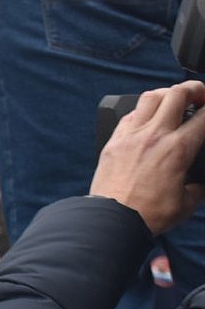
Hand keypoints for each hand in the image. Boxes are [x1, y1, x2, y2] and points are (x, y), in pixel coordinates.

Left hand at [91, 80, 204, 233]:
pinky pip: (129, 115)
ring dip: (166, 94)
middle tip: (200, 95)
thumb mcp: (187, 203)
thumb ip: (198, 187)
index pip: (204, 116)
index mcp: (178, 149)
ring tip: (173, 100)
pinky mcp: (113, 141)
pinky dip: (141, 111)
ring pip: (150, 97)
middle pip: (177, 93)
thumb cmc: (147, 214)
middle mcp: (155, 135)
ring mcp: (131, 135)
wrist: (112, 219)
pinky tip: (146, 119)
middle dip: (194, 89)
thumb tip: (199, 184)